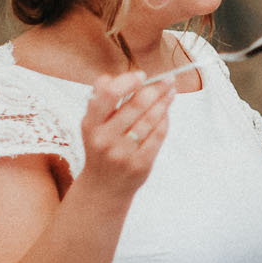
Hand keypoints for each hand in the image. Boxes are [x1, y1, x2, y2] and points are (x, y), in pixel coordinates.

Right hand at [80, 71, 174, 199]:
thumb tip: (110, 77)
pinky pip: (158, 135)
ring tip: (171, 92)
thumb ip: (99, 101)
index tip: (142, 75)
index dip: (127, 81)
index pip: (108, 94)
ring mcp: (122, 153)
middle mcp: (104, 139)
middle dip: (156, 88)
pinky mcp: (139, 164)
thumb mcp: (91, 126)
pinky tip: (167, 112)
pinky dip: (164, 121)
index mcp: (90, 124)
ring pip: (150, 119)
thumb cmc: (100, 148)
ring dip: (164, 102)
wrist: (103, 188)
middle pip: (136, 105)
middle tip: (168, 79)